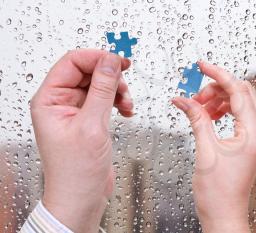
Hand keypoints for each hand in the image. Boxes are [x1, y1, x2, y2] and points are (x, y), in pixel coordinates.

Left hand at [30, 49, 132, 232]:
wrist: (82, 197)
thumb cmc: (76, 171)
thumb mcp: (92, 125)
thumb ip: (102, 89)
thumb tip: (110, 61)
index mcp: (49, 100)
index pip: (72, 62)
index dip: (97, 58)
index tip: (118, 61)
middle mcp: (60, 103)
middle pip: (87, 72)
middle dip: (110, 77)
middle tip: (125, 85)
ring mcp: (75, 111)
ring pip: (98, 85)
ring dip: (117, 90)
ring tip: (126, 104)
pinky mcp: (88, 120)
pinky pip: (104, 99)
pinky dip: (117, 101)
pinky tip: (125, 110)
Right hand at [172, 61, 255, 232]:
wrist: (224, 214)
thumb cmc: (219, 193)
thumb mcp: (205, 150)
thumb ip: (196, 119)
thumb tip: (183, 100)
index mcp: (253, 132)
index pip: (238, 91)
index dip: (219, 75)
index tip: (203, 66)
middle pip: (241, 94)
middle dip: (217, 88)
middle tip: (196, 94)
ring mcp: (253, 137)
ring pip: (238, 104)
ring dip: (217, 100)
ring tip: (199, 108)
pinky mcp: (246, 142)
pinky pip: (235, 116)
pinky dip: (220, 111)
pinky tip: (206, 116)